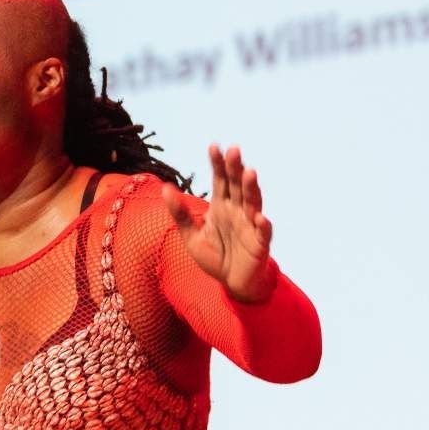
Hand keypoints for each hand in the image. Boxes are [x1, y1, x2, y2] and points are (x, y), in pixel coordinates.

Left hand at [162, 144, 275, 302]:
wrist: (232, 283)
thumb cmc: (215, 257)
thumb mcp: (191, 236)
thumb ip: (180, 214)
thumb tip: (165, 188)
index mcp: (221, 207)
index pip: (220, 180)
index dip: (217, 164)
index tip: (213, 146)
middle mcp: (237, 211)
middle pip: (237, 186)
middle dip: (235, 168)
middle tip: (233, 150)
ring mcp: (250, 226)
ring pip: (252, 203)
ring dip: (252, 188)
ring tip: (250, 173)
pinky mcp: (259, 244)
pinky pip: (263, 233)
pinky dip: (263, 225)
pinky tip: (261, 217)